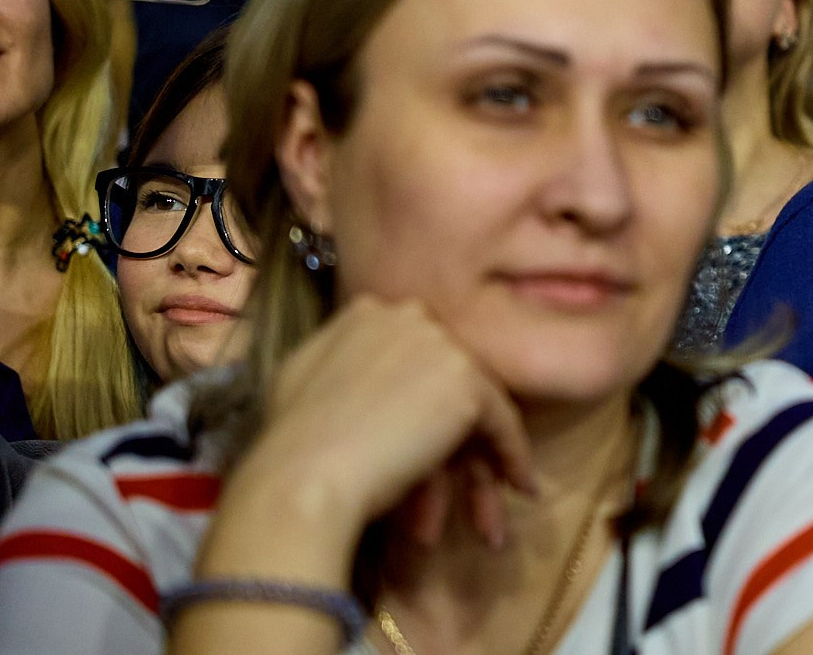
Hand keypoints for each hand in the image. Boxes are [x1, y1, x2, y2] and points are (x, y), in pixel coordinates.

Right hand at [226, 296, 535, 554]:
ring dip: (484, 457)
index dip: (423, 394)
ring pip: (478, 401)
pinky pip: (502, 423)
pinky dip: (512, 456)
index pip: (414, 350)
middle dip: (455, 429)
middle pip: (449, 375)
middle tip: (465, 472)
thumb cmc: (293, 441)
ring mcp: (443, 347)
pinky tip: (519, 487)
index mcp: (366, 312)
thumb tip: (352, 366)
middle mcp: (411, 317)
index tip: (425, 429)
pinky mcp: (467, 385)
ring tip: (495, 499)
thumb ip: (337, 359)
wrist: (304, 473)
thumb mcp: (302, 378)